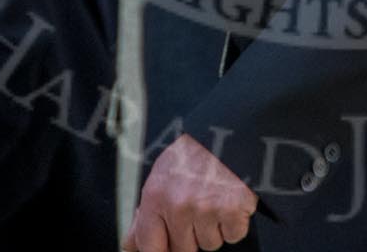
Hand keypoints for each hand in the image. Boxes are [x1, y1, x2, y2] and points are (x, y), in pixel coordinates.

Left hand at [124, 134, 256, 251]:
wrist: (233, 126)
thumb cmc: (197, 149)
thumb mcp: (163, 175)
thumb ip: (147, 213)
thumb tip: (130, 246)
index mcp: (156, 196)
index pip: (149, 246)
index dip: (159, 250)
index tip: (166, 247)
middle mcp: (179, 205)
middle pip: (183, 250)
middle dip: (191, 235)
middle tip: (198, 208)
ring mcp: (207, 209)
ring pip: (210, 244)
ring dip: (215, 228)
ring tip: (216, 198)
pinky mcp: (234, 211)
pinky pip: (233, 236)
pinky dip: (236, 223)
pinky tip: (231, 200)